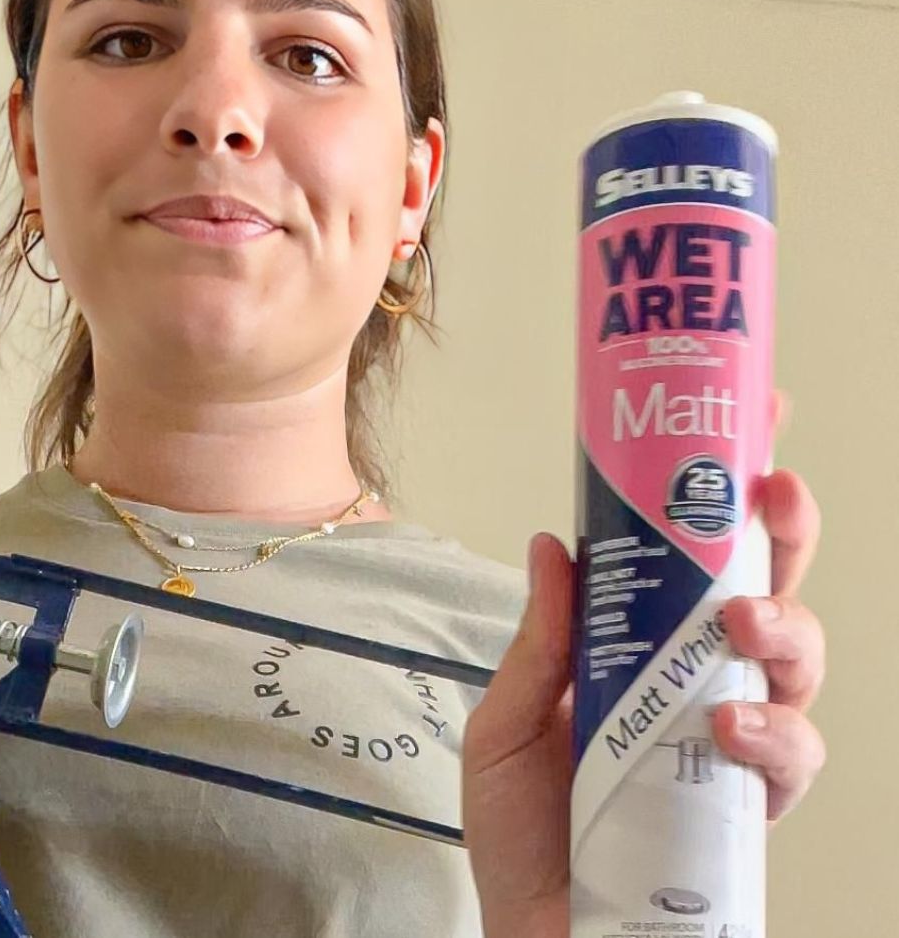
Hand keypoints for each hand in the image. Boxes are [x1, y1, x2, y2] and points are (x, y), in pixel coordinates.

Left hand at [461, 390, 825, 935]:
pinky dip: (772, 735)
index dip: (727, 492)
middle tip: (775, 492)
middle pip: (766, 588)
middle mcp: (697, 684)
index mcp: (640, 648)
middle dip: (783, 532)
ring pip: (797, 663)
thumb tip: (552, 540)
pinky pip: (789, 760)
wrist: (536, 933)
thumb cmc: (519, 828)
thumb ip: (543, 642)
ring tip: (744, 620)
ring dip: (785, 624)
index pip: (693, 556)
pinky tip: (733, 727)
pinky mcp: (747, 808)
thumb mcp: (511, 721)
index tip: (750, 421)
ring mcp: (731, 743)